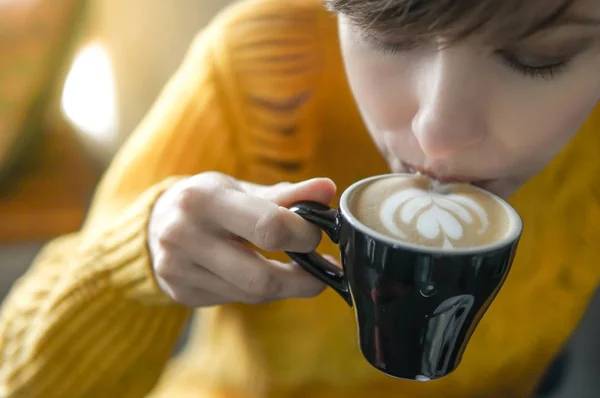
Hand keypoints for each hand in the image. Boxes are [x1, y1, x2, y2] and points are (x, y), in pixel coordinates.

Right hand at [148, 172, 336, 306]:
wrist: (154, 223)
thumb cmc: (207, 201)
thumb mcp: (240, 189)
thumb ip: (285, 194)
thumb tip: (328, 190)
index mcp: (203, 200)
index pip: (268, 227)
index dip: (304, 236)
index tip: (317, 235)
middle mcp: (184, 237)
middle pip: (261, 276)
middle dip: (303, 277)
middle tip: (322, 267)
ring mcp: (178, 270)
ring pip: (252, 294)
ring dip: (286, 286)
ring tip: (299, 272)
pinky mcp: (181, 293)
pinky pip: (237, 299)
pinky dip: (260, 291)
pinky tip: (263, 275)